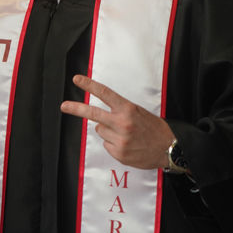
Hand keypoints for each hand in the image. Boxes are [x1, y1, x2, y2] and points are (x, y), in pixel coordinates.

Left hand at [60, 74, 175, 169]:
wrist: (169, 148)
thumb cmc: (154, 128)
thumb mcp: (138, 112)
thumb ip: (119, 112)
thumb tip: (99, 119)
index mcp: (127, 109)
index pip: (104, 94)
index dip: (89, 86)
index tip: (77, 80)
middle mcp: (122, 123)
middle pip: (92, 114)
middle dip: (76, 108)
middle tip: (64, 106)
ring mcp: (119, 139)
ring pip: (101, 130)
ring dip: (108, 131)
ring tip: (125, 134)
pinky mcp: (119, 153)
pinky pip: (106, 145)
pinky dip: (113, 144)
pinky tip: (127, 144)